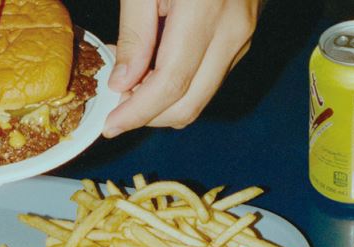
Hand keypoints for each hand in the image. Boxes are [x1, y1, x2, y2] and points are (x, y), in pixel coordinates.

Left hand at [103, 0, 260, 135]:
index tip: (110, 125)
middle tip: (117, 103)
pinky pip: (210, 78)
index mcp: (205, 14)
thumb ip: (134, 34)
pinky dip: (180, 86)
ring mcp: (243, 37)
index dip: (137, 114)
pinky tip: (155, 67)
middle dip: (149, 117)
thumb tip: (122, 84)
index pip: (169, 87)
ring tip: (132, 80)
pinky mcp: (243, 37)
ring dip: (163, 103)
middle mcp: (232, 33)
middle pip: (189, 105)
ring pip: (201, 97)